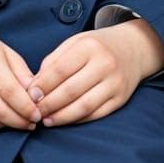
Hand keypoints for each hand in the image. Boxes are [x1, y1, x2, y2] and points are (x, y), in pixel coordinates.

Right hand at [0, 14, 38, 129]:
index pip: (10, 91)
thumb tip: (36, 95)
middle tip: (34, 122)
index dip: (26, 106)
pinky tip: (6, 119)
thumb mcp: (7, 52)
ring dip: (8, 125)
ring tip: (23, 122)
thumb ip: (22, 73)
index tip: (39, 114)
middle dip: (20, 120)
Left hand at [28, 20, 163, 126]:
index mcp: (90, 46)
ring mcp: (114, 82)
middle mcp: (105, 64)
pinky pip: (95, 114)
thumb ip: (54, 60)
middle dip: (48, 105)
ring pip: (83, 106)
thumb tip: (35, 86)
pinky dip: (77, 120)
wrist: (134, 47)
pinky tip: (64, 120)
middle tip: (34, 111)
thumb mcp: (76, 42)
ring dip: (61, 117)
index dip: (42, 86)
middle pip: (70, 91)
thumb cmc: (98, 45)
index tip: (29, 95)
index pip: (60, 70)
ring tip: (46, 120)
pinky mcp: (121, 98)